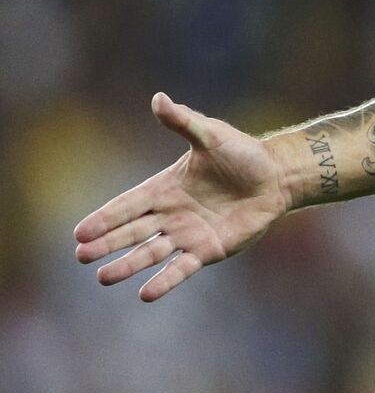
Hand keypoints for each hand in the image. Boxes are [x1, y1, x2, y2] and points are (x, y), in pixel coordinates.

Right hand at [73, 93, 290, 301]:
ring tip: (103, 277)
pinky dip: (165, 281)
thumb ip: (184, 122)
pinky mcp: (208, 250)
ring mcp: (187, 234)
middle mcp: (170, 214)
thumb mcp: (211, 135)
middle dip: (106, 244)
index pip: (126, 205)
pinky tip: (146, 294)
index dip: (104, 218)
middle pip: (131, 232)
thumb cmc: (242, 153)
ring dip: (127, 265)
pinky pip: (181, 268)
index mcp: (164, 188)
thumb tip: (159, 98)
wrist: (277, 177)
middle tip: (82, 255)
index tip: (79, 232)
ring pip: (150, 252)